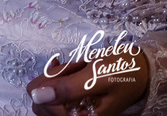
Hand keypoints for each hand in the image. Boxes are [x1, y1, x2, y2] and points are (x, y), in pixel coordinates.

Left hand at [27, 56, 149, 115]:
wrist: (139, 69)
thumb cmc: (123, 72)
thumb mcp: (97, 76)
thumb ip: (68, 88)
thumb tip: (37, 96)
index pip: (42, 105)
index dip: (51, 84)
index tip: (72, 69)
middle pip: (40, 101)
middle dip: (53, 79)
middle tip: (75, 68)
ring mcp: (72, 110)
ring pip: (44, 93)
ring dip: (56, 76)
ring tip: (77, 69)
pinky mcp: (72, 101)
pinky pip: (52, 89)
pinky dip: (58, 75)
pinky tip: (71, 68)